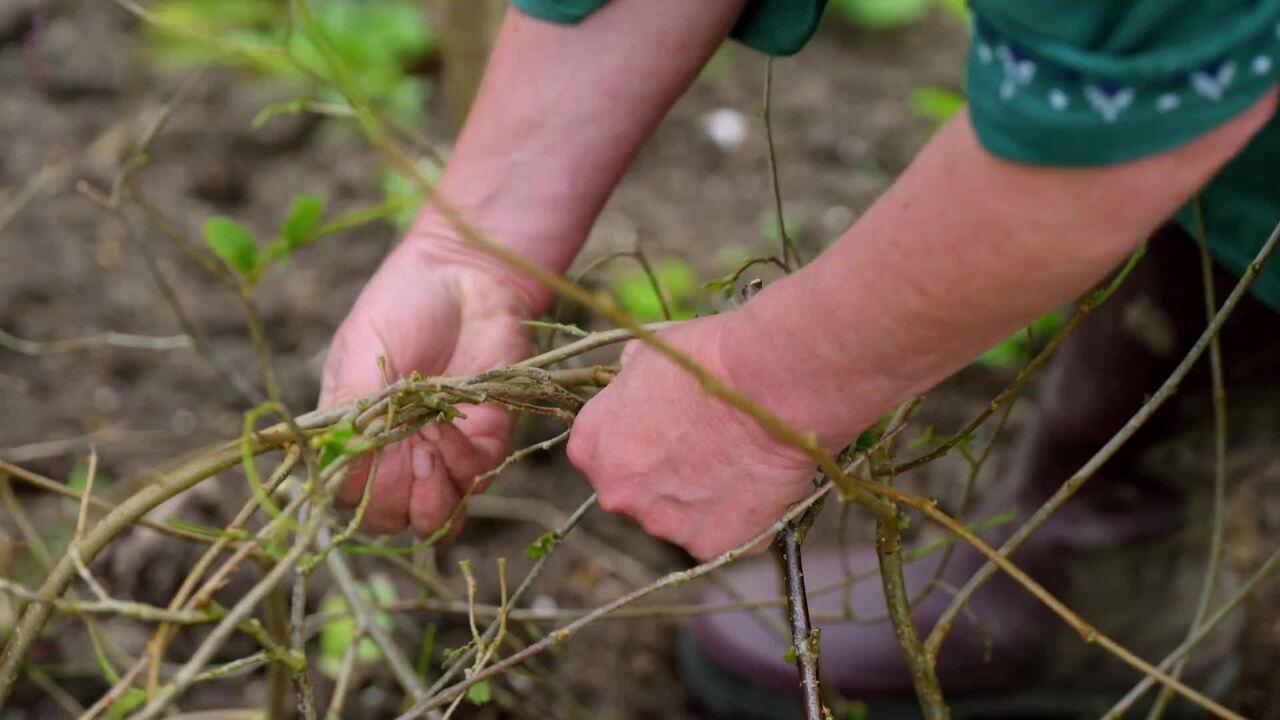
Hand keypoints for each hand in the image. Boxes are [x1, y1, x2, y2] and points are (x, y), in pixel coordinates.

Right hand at [320, 227, 540, 536]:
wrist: (466, 275)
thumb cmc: (403, 304)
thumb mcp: (359, 351)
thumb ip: (349, 410)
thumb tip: (336, 463)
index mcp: (356, 435)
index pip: (346, 496)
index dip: (355, 488)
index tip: (366, 449)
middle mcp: (398, 454)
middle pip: (389, 518)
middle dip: (394, 495)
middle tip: (402, 448)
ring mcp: (443, 453)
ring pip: (435, 518)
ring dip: (429, 494)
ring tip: (427, 445)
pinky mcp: (486, 441)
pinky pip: (473, 481)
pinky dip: (460, 462)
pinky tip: (450, 424)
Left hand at [566, 315, 817, 559]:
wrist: (765, 385)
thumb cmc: (707, 359)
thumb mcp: (647, 357)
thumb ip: (629, 385)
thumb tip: (632, 384)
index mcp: (590, 447)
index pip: (605, 454)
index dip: (639, 441)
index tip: (669, 429)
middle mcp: (615, 493)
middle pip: (638, 492)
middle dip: (666, 477)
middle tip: (707, 449)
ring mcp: (661, 524)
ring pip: (679, 518)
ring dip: (702, 500)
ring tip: (739, 464)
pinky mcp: (708, 544)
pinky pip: (723, 536)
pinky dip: (740, 519)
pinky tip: (758, 485)